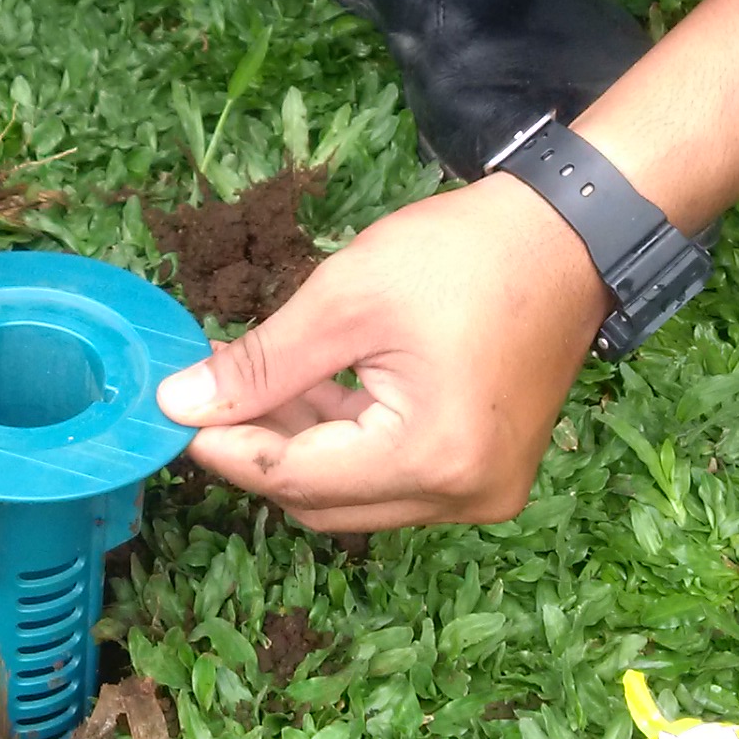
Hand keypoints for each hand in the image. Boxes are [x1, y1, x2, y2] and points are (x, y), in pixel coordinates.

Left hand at [155, 174, 610, 530]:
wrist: (568, 236)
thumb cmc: (462, 255)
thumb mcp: (346, 298)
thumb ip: (261, 363)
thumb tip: (180, 405)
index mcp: (431, 458)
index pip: (296, 478)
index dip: (224, 446)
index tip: (170, 411)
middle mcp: (464, 498)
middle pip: (323, 502)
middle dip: (258, 450)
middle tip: (205, 392)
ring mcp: (483, 492)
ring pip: (355, 495)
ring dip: (299, 447)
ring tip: (251, 380)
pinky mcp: (489, 473)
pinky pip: (394, 478)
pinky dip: (346, 442)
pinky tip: (310, 391)